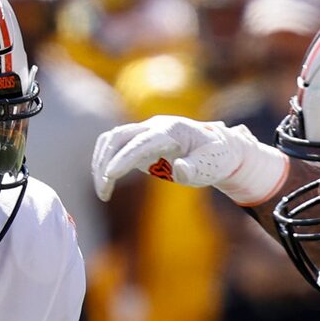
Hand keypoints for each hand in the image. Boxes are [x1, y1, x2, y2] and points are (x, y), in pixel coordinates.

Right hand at [93, 116, 289, 205]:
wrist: (218, 150)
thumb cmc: (216, 158)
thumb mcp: (212, 165)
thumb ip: (196, 168)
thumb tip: (179, 170)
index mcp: (172, 130)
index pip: (142, 142)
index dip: (125, 157)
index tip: (110, 175)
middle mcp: (154, 127)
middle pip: (119, 136)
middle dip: (105, 161)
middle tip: (103, 192)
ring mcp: (146, 133)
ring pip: (112, 140)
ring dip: (101, 162)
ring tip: (103, 193)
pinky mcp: (141, 143)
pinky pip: (115, 147)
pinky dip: (105, 163)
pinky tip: (106, 185)